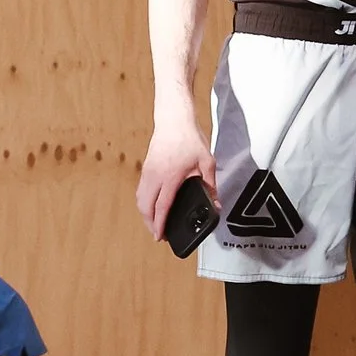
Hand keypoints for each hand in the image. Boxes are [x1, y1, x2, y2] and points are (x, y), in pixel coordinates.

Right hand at [135, 119, 216, 236]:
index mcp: (170, 176)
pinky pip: (140, 191)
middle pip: (146, 207)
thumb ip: (211, 185)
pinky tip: (152, 207)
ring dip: (145, 214)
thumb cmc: (190, 139)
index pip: (162, 206)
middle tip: (160, 235)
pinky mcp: (146, 168)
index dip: (160, 224)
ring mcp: (148, 172)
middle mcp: (155, 176)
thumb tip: (216, 204)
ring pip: (140, 200)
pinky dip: (144, 203)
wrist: (174, 119)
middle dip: (150, 224)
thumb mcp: (206, 162)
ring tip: (155, 224)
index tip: (161, 236)